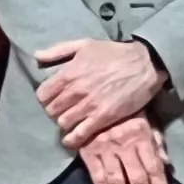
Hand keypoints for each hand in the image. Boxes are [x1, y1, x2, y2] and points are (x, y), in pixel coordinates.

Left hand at [33, 34, 167, 145]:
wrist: (146, 64)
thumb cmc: (115, 53)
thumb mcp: (85, 44)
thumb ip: (58, 50)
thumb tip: (37, 56)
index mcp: (69, 73)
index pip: (43, 94)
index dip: (46, 98)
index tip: (54, 98)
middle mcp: (76, 90)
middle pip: (51, 110)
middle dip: (55, 111)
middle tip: (64, 110)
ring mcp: (89, 105)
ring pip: (63, 122)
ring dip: (65, 123)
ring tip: (71, 121)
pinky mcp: (103, 117)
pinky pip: (80, 134)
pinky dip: (72, 139)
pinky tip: (72, 139)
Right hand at [80, 116, 172, 183]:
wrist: (94, 97)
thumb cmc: (127, 110)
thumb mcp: (147, 120)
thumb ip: (157, 143)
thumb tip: (167, 165)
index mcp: (141, 136)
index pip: (154, 167)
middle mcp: (124, 145)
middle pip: (137, 178)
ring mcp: (104, 150)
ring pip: (117, 181)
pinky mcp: (88, 154)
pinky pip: (98, 178)